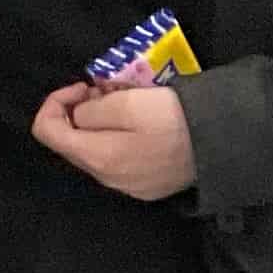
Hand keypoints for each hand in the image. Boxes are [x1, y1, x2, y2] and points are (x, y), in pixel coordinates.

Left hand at [31, 76, 195, 201]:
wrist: (226, 143)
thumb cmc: (173, 119)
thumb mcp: (125, 102)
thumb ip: (89, 111)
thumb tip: (78, 117)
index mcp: (97, 158)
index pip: (46, 132)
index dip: (54, 102)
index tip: (82, 87)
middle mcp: (108, 179)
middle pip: (71, 142)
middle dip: (79, 111)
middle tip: (104, 90)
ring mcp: (130, 186)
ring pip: (96, 150)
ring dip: (99, 123)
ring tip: (124, 101)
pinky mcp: (149, 185)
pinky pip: (119, 159)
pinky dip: (118, 137)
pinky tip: (140, 123)